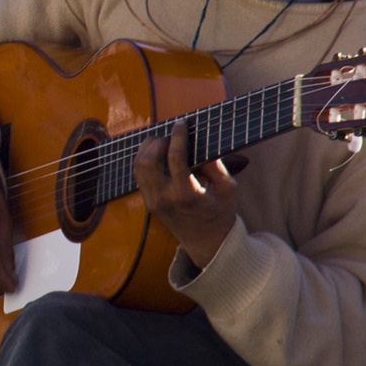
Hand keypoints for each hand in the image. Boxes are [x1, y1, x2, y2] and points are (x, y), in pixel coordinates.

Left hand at [133, 121, 236, 268]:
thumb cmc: (220, 213)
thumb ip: (215, 165)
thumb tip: (202, 142)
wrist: (207, 242)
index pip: (175, 157)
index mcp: (186, 194)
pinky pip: (139, 175)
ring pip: (138, 166)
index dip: (177, 136)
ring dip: (148, 149)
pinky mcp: (148, 202)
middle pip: (148, 160)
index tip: (181, 124)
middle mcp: (164, 198)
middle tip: (170, 135)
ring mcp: (153, 201)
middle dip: (158, 141)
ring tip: (162, 141)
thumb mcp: (227, 188)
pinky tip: (157, 154)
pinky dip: (145, 160)